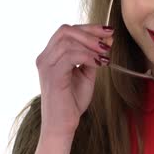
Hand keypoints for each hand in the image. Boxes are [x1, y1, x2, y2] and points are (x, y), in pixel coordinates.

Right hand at [35, 24, 112, 139]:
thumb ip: (92, 57)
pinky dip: (88, 56)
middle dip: (90, 32)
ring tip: (105, 55)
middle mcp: (44, 58)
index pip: (67, 31)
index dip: (88, 28)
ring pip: (68, 41)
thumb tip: (106, 40)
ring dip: (91, 45)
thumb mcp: (86, 74)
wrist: (62, 125)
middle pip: (65, 30)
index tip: (108, 32)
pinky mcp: (52, 75)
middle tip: (108, 41)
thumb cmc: (72, 102)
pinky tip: (100, 64)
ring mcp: (46, 65)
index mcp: (50, 56)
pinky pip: (70, 56)